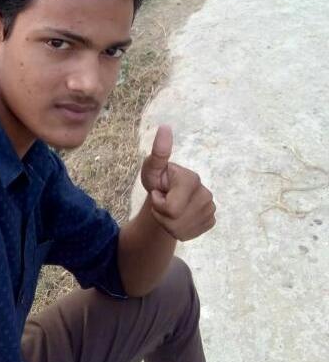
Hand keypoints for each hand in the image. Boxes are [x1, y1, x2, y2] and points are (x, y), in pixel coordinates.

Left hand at [141, 125, 215, 241]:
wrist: (165, 195)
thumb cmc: (157, 179)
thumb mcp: (151, 168)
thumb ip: (158, 152)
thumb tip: (165, 127)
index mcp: (192, 179)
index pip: (171, 209)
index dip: (158, 204)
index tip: (159, 191)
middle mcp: (206, 193)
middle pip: (176, 222)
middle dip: (161, 216)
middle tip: (162, 201)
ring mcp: (210, 208)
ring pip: (181, 232)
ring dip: (168, 224)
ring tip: (169, 209)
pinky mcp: (211, 220)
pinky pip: (188, 235)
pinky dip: (178, 230)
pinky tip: (178, 217)